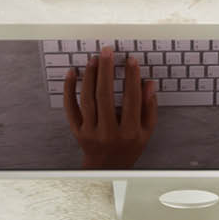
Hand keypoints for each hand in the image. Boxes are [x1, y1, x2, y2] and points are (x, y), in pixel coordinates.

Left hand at [64, 46, 156, 168]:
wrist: (107, 167)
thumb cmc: (129, 146)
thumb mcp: (146, 131)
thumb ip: (149, 108)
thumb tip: (149, 84)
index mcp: (129, 132)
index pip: (131, 100)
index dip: (131, 78)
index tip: (131, 61)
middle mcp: (109, 133)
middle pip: (105, 96)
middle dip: (106, 71)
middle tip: (108, 52)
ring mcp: (91, 132)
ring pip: (88, 99)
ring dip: (90, 76)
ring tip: (94, 59)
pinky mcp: (77, 131)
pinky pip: (70, 107)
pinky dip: (69, 89)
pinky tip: (73, 73)